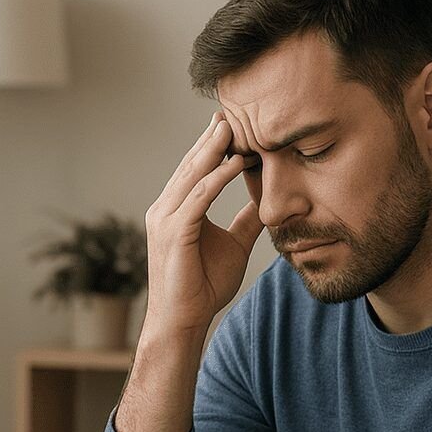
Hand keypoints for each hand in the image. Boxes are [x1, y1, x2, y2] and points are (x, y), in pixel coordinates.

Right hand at [143, 112, 264, 336]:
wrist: (183, 320)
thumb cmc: (203, 287)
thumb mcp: (234, 244)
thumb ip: (246, 220)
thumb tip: (267, 201)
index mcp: (175, 210)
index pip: (195, 170)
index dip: (213, 146)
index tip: (234, 123)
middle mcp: (164, 209)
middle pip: (191, 165)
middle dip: (212, 138)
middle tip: (232, 111)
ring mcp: (165, 219)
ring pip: (193, 174)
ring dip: (215, 149)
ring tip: (235, 125)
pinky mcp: (173, 231)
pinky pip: (199, 196)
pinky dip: (218, 177)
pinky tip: (238, 161)